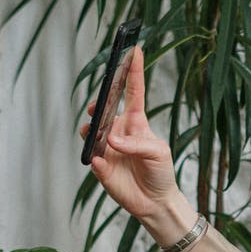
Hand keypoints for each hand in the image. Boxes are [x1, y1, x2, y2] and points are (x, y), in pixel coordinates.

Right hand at [82, 47, 194, 241]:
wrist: (154, 202)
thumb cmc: (161, 172)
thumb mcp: (157, 153)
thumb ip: (136, 143)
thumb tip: (112, 139)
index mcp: (136, 122)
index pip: (133, 91)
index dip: (133, 71)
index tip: (134, 49)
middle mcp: (119, 130)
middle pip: (103, 109)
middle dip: (97, 103)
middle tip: (96, 108)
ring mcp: (107, 147)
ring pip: (91, 131)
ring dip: (90, 130)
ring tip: (93, 134)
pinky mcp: (100, 166)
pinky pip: (91, 157)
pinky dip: (94, 158)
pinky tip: (101, 162)